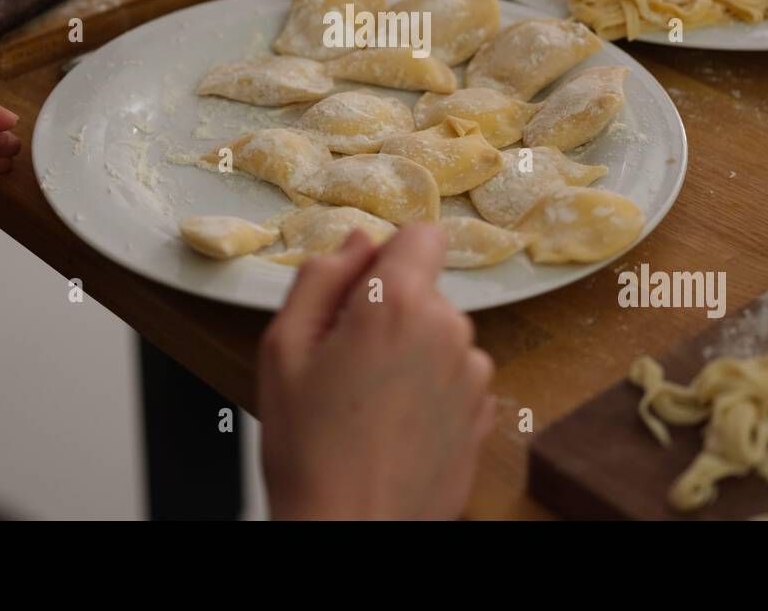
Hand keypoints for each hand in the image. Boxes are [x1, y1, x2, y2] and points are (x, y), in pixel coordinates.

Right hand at [258, 226, 495, 519]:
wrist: (350, 533)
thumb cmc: (308, 449)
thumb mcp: (283, 347)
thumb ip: (321, 277)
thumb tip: (357, 242)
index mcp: (399, 303)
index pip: (422, 235)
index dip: (389, 257)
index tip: (361, 291)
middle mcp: (449, 330)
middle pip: (426, 290)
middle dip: (391, 311)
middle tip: (347, 362)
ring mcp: (474, 375)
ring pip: (442, 334)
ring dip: (413, 352)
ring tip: (370, 402)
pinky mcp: (485, 415)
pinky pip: (457, 377)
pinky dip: (432, 390)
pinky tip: (396, 426)